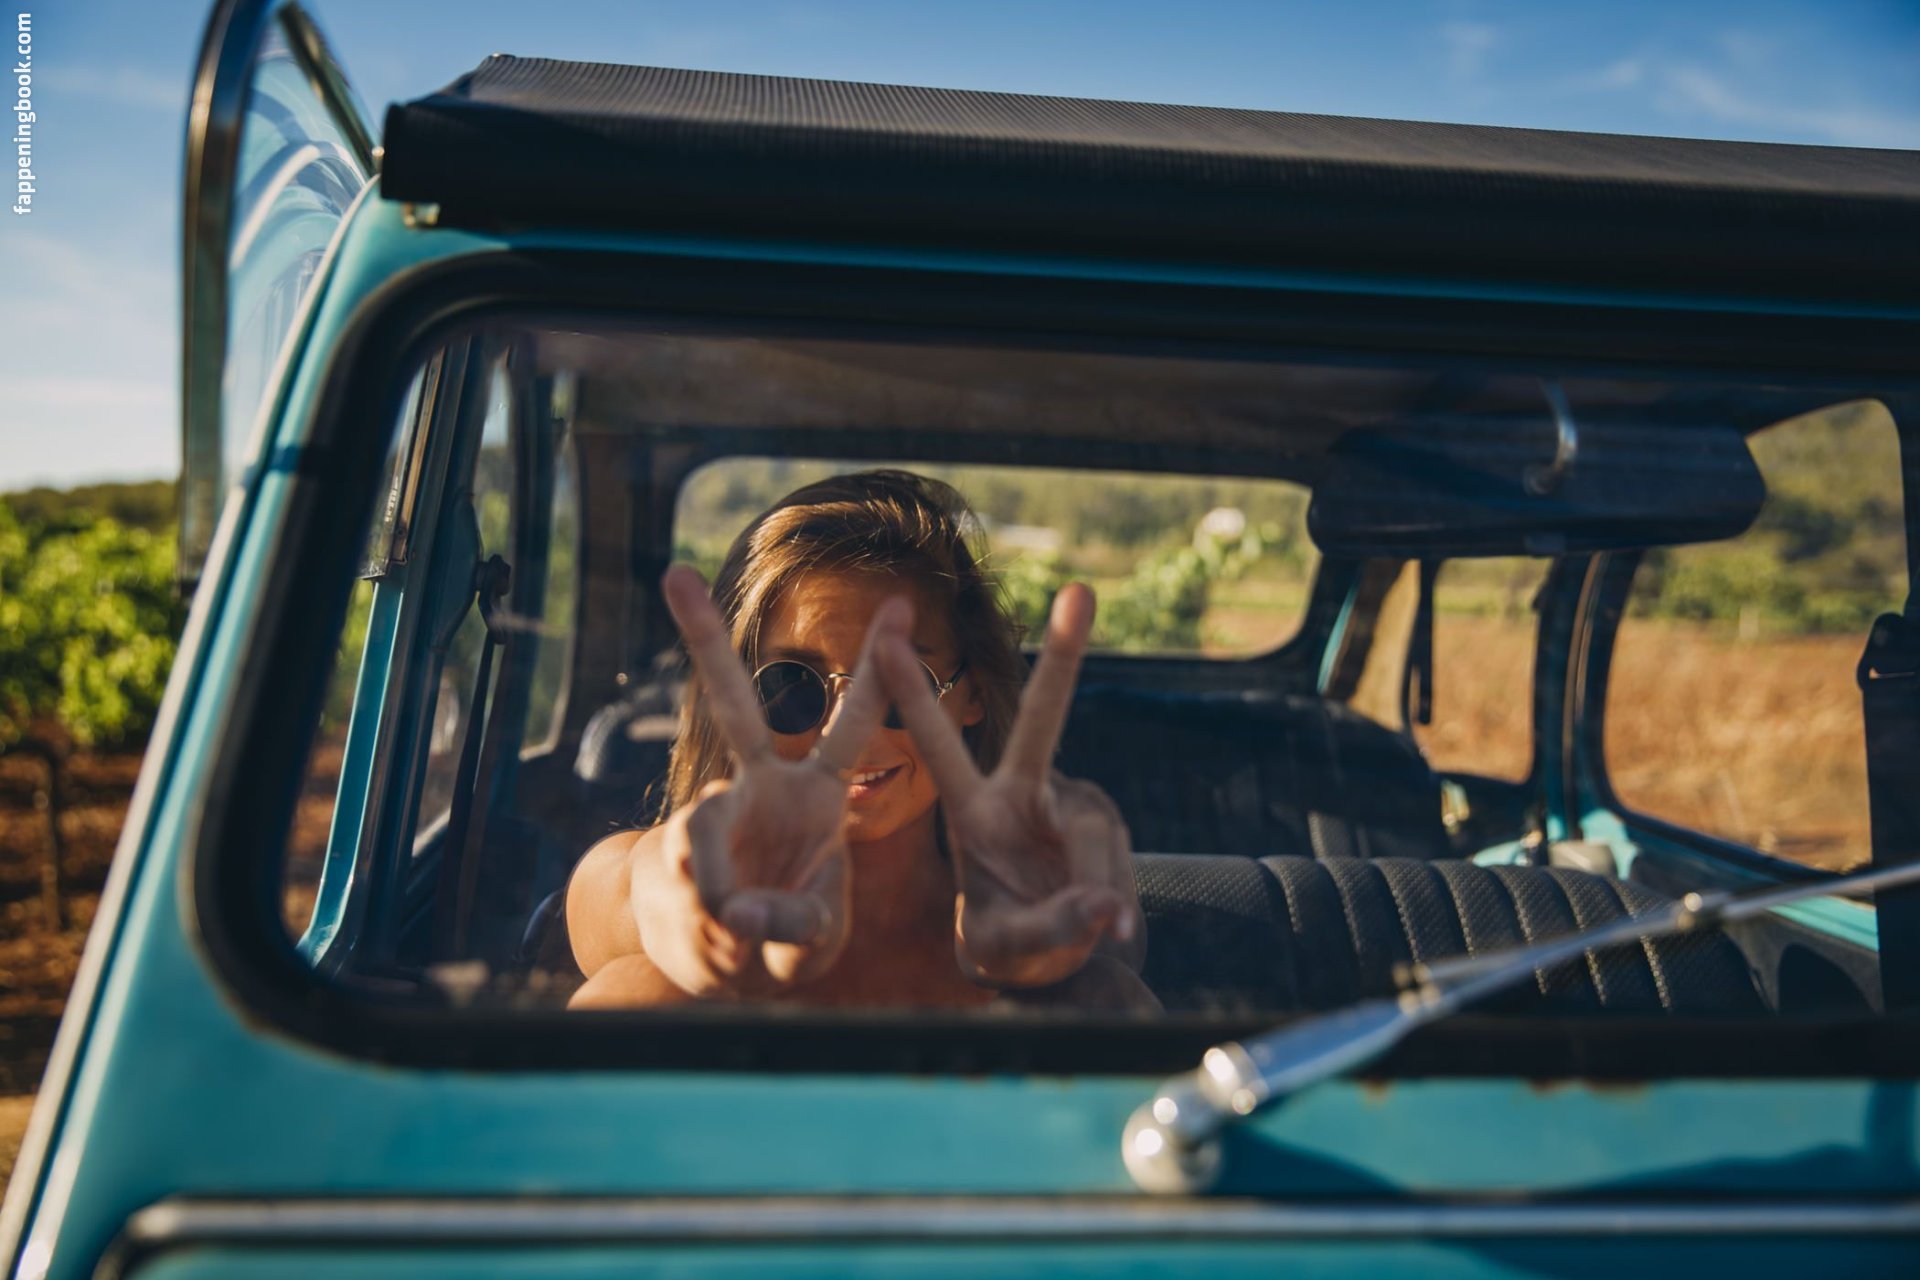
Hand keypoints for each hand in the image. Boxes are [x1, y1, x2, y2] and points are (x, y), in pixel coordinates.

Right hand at [634, 565, 896, 995]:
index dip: (879, 671)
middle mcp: (761, 788)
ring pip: (700, 831)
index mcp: (819, 795)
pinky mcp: (676, 854)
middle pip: (731, 707)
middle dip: (702, 641)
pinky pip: (693, 881)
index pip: (854, 721)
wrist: (721, 966)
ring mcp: (711, 815)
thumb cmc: (785, 938)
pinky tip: (722, 937)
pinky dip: (712, 922)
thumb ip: (795, 926)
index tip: (903, 603)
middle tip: (672, 574)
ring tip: (737, 930)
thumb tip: (737, 915)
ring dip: (724, 891)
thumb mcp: (813, 941)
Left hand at [876, 583, 1140, 988]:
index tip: (887, 632)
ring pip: (1091, 835)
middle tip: (1080, 594)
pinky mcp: (1107, 828)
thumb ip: (1050, 927)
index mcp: (974, 811)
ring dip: (1095, 887)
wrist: (1054, 965)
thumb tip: (1107, 908)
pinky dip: (1116, 902)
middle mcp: (1025, 794)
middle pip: (1045, 722)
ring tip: (1094, 929)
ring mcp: (1073, 807)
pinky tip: (1113, 926)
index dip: (911, 690)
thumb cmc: (1010, 945)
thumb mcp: (1007, 946)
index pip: (940, 744)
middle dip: (1064, 658)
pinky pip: (1116, 865)